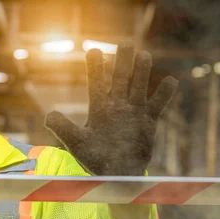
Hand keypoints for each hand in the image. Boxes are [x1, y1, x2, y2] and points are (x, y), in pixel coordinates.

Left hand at [45, 42, 177, 175]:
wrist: (117, 174)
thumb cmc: (94, 159)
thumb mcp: (76, 143)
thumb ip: (63, 129)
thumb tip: (48, 116)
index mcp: (98, 108)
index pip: (96, 83)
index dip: (96, 67)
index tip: (93, 50)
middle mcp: (116, 106)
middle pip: (120, 79)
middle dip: (122, 62)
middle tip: (125, 43)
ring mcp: (133, 112)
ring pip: (138, 87)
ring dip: (142, 72)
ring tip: (144, 55)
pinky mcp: (148, 122)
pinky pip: (157, 104)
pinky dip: (164, 93)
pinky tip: (171, 80)